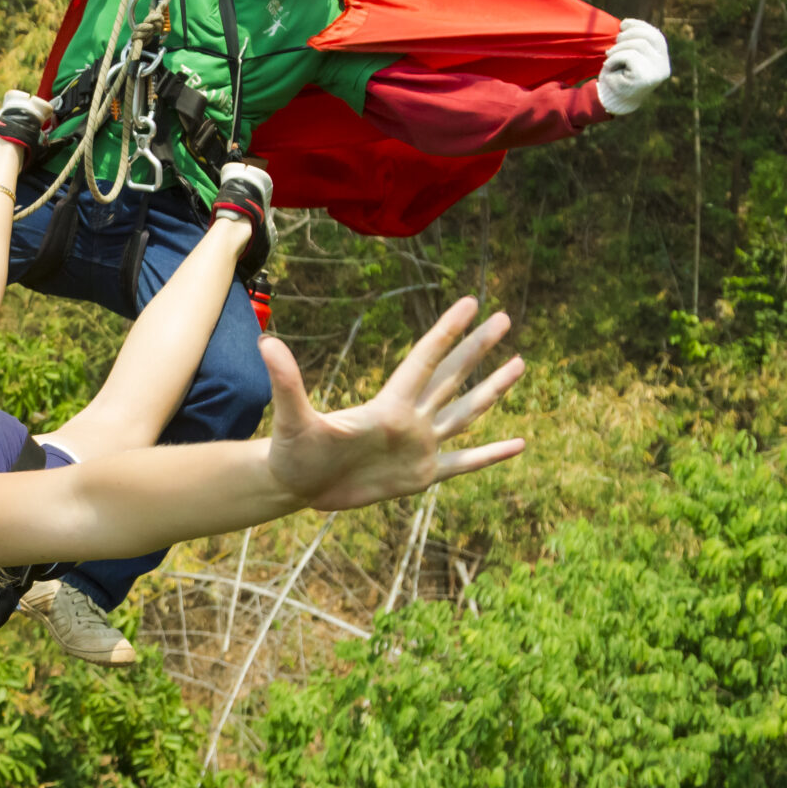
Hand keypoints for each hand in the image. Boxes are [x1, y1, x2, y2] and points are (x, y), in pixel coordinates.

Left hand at [264, 297, 524, 510]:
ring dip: (492, 390)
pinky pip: (464, 463)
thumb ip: (287, 382)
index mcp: (389, 404)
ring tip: (519, 364)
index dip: (448, 330)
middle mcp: (410, 419)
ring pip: (465, 412)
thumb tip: (267, 342)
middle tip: (505, 317)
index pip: (426, 358)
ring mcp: (420, 446)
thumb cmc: (293, 450)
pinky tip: (518, 444)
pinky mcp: (421, 475)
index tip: (471, 302)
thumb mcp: (293, 417)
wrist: (297, 485)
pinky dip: (490, 454)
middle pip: (452, 375)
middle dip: (478, 348)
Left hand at [597, 18, 671, 114]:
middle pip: (648, 37)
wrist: (613, 100)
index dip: (639, 26)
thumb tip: (626, 23)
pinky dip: (615, 58)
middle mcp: (663, 66)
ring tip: (609, 57)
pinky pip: (629, 56)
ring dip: (618, 49)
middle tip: (613, 45)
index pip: (656, 36)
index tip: (623, 24)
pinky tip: (609, 66)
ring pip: (638, 45)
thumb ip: (633, 41)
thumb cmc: (619, 75)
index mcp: (662, 59)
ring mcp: (657, 72)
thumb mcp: (629, 55)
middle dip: (626, 36)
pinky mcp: (645, 78)